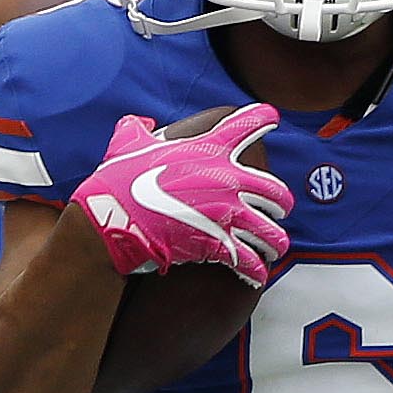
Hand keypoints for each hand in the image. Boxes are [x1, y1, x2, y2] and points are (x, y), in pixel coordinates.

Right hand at [73, 105, 291, 284]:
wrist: (112, 218)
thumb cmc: (117, 180)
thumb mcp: (126, 145)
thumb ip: (136, 130)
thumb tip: (138, 123)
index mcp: (210, 149)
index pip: (247, 124)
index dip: (263, 118)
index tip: (272, 117)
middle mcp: (227, 179)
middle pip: (276, 192)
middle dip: (281, 204)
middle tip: (278, 211)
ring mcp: (226, 213)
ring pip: (270, 232)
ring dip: (274, 242)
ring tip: (272, 249)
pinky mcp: (218, 245)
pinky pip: (251, 261)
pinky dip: (256, 271)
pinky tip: (256, 275)